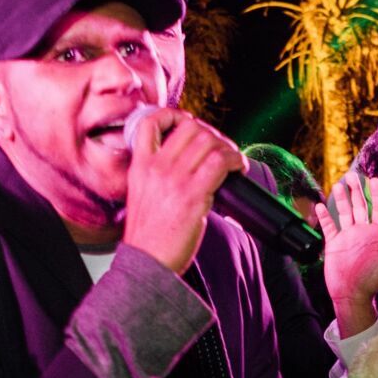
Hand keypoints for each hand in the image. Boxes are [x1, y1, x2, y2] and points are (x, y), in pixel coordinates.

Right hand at [121, 110, 246, 272]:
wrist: (147, 263)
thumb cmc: (149, 236)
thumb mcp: (141, 195)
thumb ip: (156, 174)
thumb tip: (188, 161)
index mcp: (139, 166)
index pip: (150, 121)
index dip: (174, 115)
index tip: (189, 124)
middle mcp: (156, 167)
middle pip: (190, 127)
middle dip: (212, 133)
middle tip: (220, 149)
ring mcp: (174, 179)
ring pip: (209, 141)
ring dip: (227, 147)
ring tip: (232, 161)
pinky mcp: (193, 195)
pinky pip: (221, 161)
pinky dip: (236, 160)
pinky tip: (239, 168)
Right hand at [314, 172, 377, 336]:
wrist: (351, 295)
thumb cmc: (372, 281)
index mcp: (377, 234)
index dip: (377, 194)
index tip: (374, 180)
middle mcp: (362, 232)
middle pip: (360, 206)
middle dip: (356, 190)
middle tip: (352, 176)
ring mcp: (347, 237)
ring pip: (344, 212)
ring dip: (341, 199)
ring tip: (337, 185)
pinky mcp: (334, 244)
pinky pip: (329, 226)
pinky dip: (324, 216)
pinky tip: (320, 205)